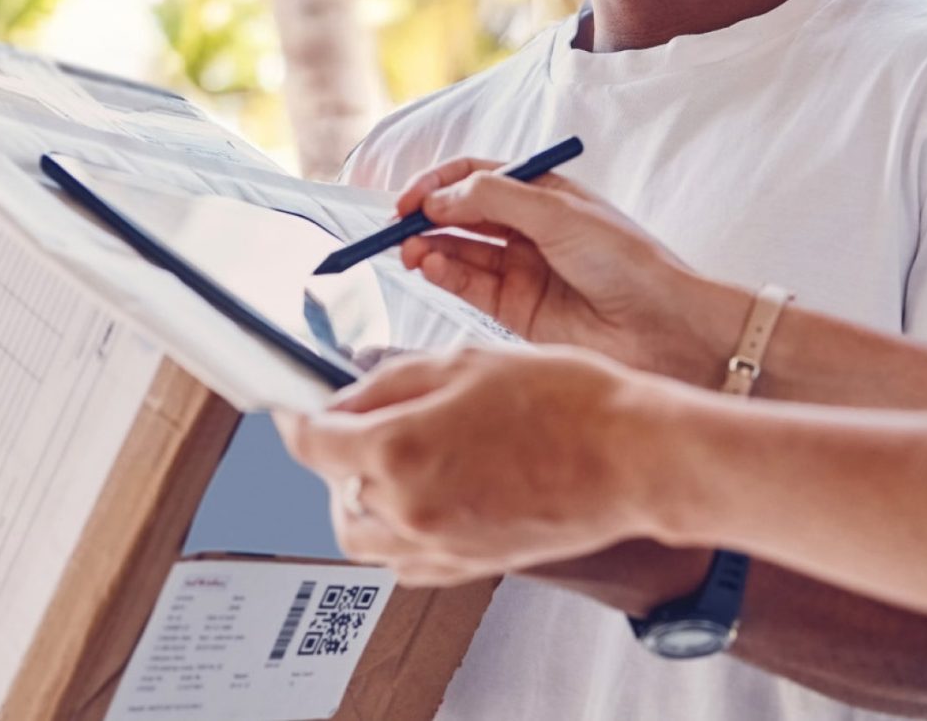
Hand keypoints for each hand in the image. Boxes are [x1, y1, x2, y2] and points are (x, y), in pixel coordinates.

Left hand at [275, 346, 677, 584]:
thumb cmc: (565, 401)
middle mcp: (407, 507)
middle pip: (332, 488)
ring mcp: (438, 544)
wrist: (633, 456)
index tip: (292, 407)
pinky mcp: (469, 566)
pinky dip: (393, 536)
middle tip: (352, 425)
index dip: (293, 417)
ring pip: (360, 534)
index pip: (310, 441)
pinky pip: (402, 562)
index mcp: (396, 450)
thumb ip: (389, 381)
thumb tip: (346, 396)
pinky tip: (416, 501)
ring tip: (380, 464)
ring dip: (354, 499)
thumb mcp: (463, 360)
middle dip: (331, 455)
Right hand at [392, 157, 746, 386]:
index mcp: (544, 195)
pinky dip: (444, 275)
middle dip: (425, 217)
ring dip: (429, 247)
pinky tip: (432, 268)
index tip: (408, 198)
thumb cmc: (628, 263)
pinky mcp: (515, 310)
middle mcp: (528, 230)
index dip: (438, 183)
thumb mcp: (558, 214)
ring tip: (410, 251)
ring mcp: (520, 270)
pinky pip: (468, 286)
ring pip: (458, 251)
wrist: (666, 329)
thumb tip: (436, 197)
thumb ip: (494, 199)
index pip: (475, 177)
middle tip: (397, 227)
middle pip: (460, 214)